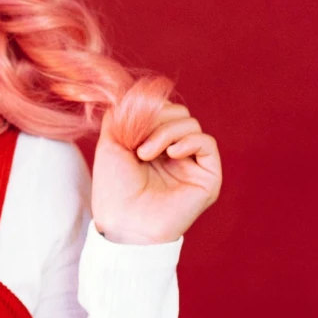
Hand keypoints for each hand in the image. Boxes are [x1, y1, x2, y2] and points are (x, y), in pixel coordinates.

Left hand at [90, 101, 221, 244]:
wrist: (124, 222)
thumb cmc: (113, 189)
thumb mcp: (110, 144)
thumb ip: (121, 116)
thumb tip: (131, 96)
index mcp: (155, 146)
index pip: (162, 111)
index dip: (148, 110)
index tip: (128, 125)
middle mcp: (175, 154)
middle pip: (179, 114)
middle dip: (156, 120)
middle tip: (138, 142)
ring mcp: (192, 166)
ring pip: (191, 125)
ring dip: (166, 132)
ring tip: (146, 153)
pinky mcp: (208, 178)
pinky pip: (208, 144)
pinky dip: (190, 140)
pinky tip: (172, 153)